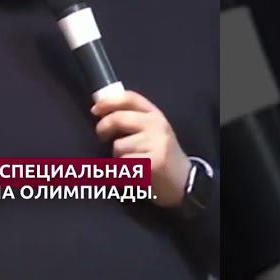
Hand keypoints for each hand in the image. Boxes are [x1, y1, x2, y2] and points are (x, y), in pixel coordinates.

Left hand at [90, 91, 189, 207]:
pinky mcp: (153, 163)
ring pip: (118, 146)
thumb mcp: (152, 131)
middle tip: (101, 136)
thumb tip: (101, 110)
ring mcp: (156, 144)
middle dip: (103, 128)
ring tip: (131, 161)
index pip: (129, 98)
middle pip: (118, 119)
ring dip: (118, 157)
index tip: (95, 110)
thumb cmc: (160, 155)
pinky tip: (134, 173)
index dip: (108, 102)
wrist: (184, 181)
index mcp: (155, 114)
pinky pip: (123, 164)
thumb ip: (133, 119)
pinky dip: (122, 171)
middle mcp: (157, 125)